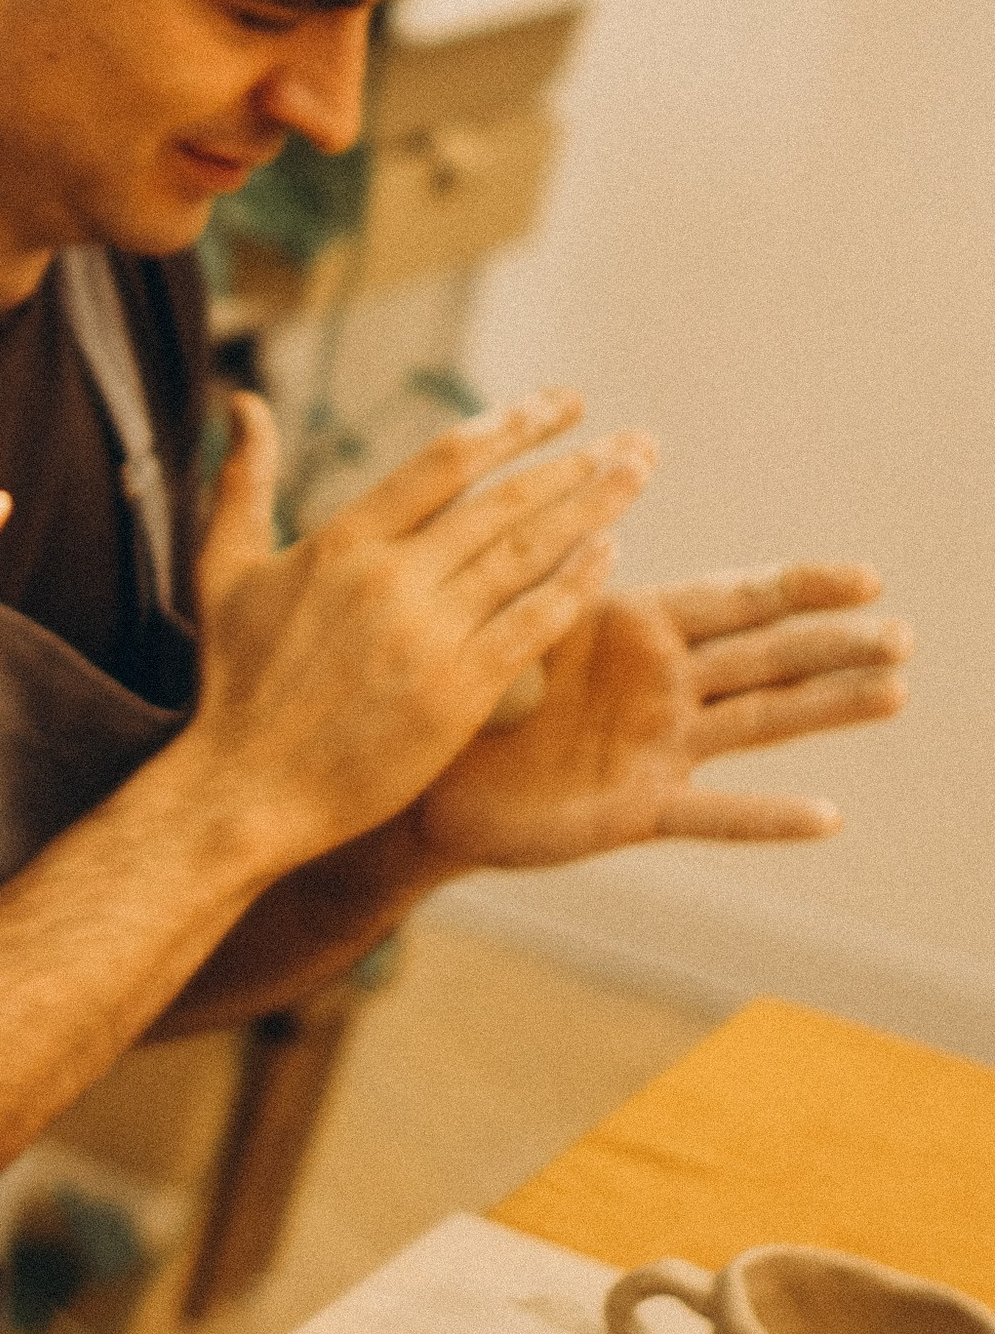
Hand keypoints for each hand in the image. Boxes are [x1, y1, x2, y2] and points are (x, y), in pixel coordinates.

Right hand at [179, 386, 654, 871]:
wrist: (246, 789)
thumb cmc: (233, 682)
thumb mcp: (222, 568)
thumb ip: (241, 481)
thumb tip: (246, 400)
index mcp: (341, 542)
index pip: (445, 461)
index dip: (513, 424)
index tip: (565, 403)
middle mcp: (391, 579)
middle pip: (503, 502)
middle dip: (577, 462)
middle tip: (635, 439)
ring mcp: (427, 637)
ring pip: (527, 553)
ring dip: (593, 508)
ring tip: (638, 473)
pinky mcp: (456, 694)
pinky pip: (531, 626)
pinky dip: (574, 585)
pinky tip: (610, 553)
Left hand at [414, 561, 911, 867]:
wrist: (428, 780)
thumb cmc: (468, 689)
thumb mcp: (513, 621)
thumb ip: (554, 578)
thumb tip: (585, 515)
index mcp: (636, 625)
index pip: (733, 598)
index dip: (798, 588)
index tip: (866, 577)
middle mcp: (663, 684)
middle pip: (765, 656)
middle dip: (835, 644)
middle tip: (905, 634)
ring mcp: (659, 748)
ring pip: (758, 723)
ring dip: (826, 709)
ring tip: (896, 693)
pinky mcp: (639, 809)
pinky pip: (711, 814)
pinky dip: (766, 817)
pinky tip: (825, 816)